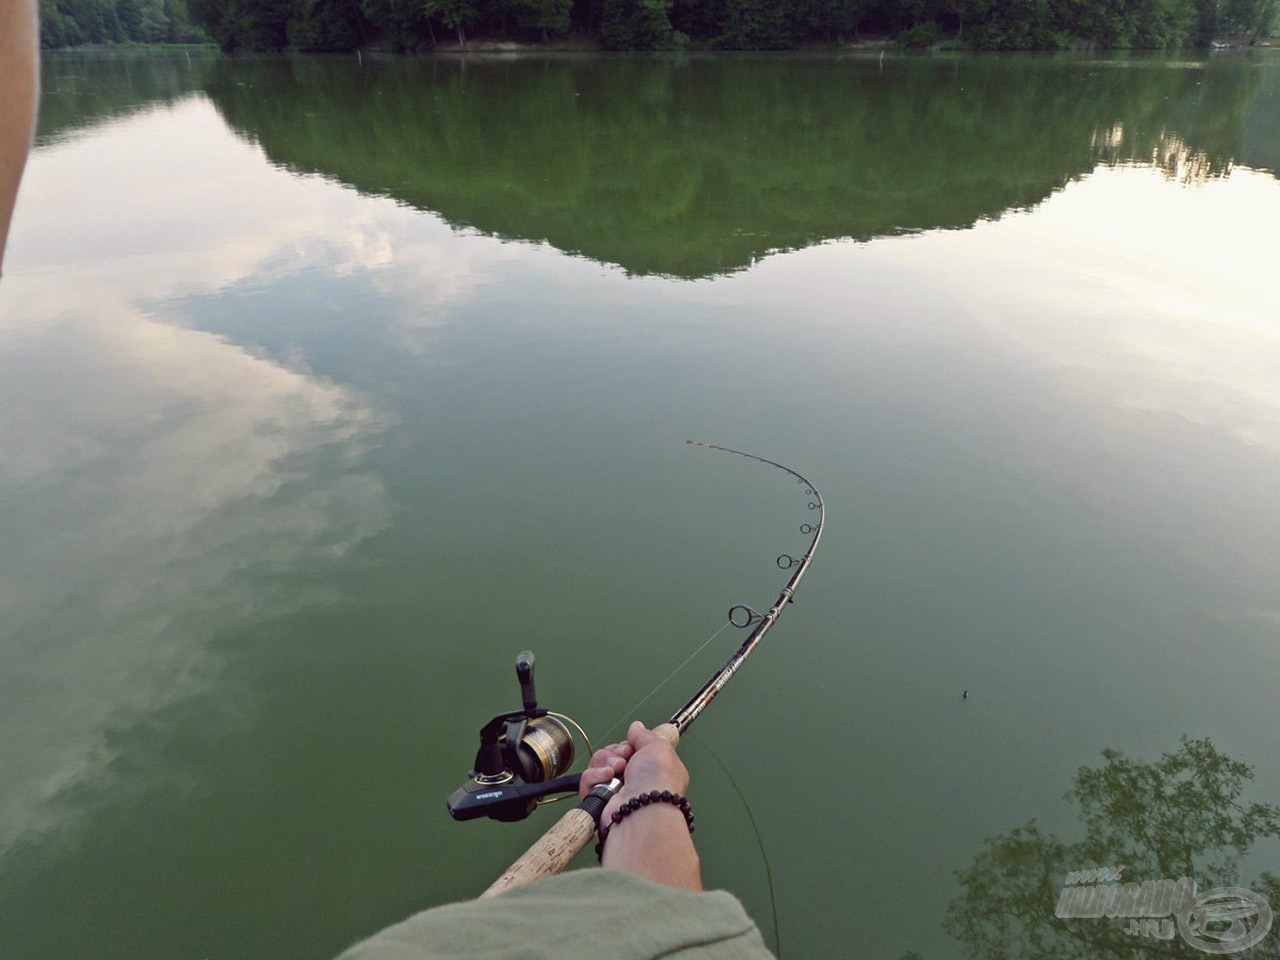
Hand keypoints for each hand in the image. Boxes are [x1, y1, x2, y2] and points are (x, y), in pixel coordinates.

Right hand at [579, 721, 699, 889]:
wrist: (643, 809)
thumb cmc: (657, 781)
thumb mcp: (658, 747)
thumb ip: (644, 735)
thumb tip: (636, 727)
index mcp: (653, 770)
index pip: (632, 750)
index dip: (628, 745)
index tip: (632, 746)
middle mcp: (635, 782)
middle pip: (613, 755)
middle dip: (615, 753)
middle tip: (624, 760)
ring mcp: (617, 792)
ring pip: (598, 765)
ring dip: (605, 762)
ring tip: (615, 771)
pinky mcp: (600, 802)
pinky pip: (587, 780)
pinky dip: (594, 776)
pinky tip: (605, 778)